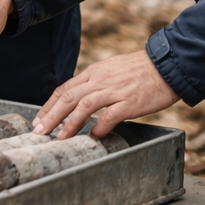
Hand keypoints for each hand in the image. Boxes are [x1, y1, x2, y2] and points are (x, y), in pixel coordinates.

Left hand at [32, 51, 178, 139]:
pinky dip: (99, 126)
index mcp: (94, 73)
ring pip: (84, 106)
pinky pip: (110, 115)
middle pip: (69, 98)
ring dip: (69, 123)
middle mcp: (100, 80)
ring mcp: (115, 90)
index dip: (49, 105)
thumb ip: (94, 83)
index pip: (65, 89)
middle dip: (51, 115)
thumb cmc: (139, 70)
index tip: (39, 119)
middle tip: (39, 131)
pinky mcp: (130, 101)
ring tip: (60, 138)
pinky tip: (93, 136)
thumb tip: (79, 98)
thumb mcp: (111, 70)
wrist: (165, 66)